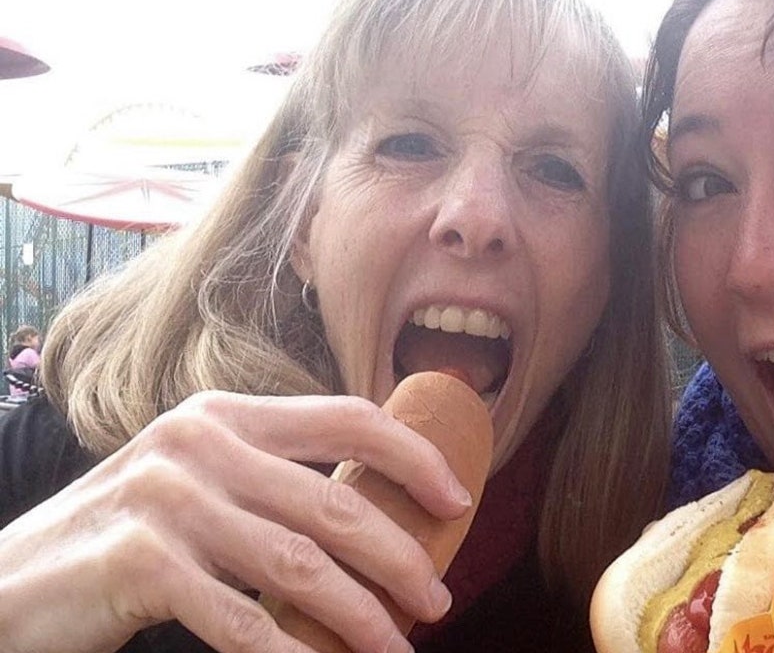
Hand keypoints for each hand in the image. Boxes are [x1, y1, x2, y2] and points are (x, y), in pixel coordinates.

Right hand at [0, 391, 472, 652]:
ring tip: (397, 649)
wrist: (12, 585)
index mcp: (227, 416)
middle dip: (401, 560)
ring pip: (301, 568)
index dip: (414, 456)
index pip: (348, 419)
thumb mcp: (198, 484)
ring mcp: (169, 499)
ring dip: (363, 618)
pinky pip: (243, 622)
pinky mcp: (141, 562)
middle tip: (438, 600)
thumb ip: (271, 484)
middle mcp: (202, 444)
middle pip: (337, 505)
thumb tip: (378, 519)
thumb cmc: (125, 539)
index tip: (458, 500)